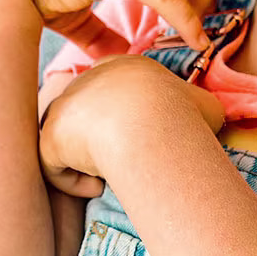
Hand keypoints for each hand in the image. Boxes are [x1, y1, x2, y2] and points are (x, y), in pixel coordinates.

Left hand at [38, 55, 225, 196]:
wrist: (148, 124)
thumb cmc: (182, 115)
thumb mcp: (205, 106)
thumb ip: (198, 109)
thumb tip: (207, 120)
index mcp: (121, 67)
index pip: (114, 90)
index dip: (126, 119)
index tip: (144, 141)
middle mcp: (86, 80)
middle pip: (88, 114)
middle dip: (103, 141)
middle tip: (126, 163)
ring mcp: (63, 106)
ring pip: (67, 138)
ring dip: (87, 162)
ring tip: (108, 179)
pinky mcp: (49, 135)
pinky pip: (53, 165)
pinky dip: (73, 183)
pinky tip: (95, 188)